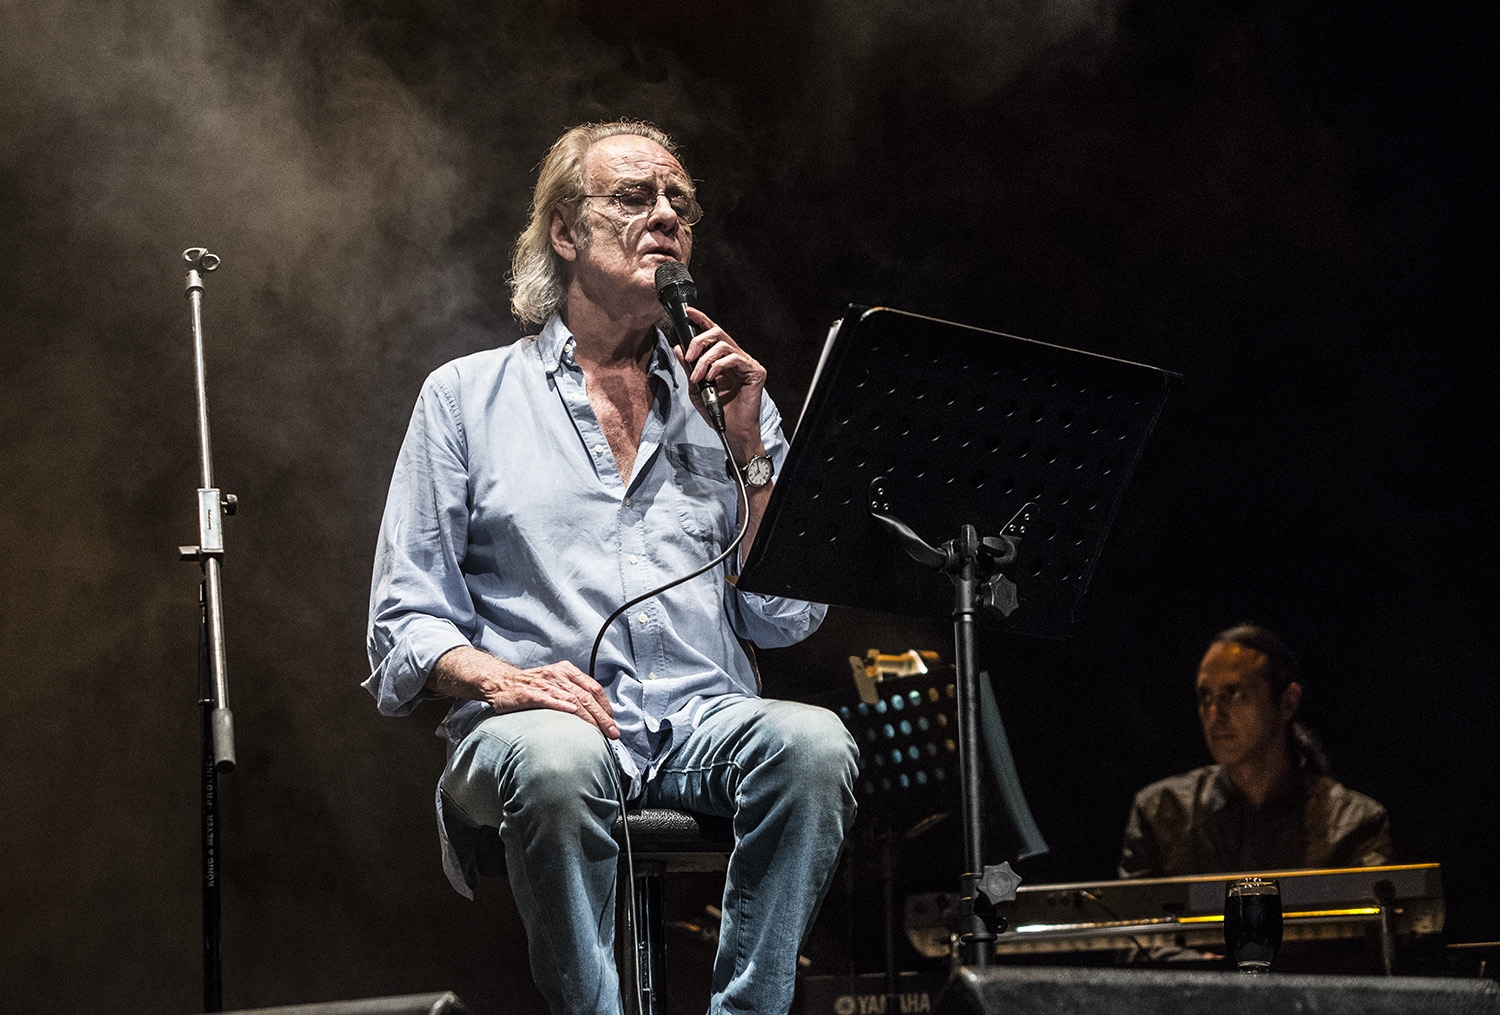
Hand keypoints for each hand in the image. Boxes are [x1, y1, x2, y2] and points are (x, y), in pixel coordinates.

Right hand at [429, 647, 618, 738]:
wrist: (500, 682)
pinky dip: (560, 706)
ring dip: (588, 717)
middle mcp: (558, 676)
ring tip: (599, 731)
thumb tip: (595, 714)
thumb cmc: (531, 686)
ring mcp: (543, 684)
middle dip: (602, 716)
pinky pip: (547, 699)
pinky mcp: (528, 693)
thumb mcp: (555, 684)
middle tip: (613, 733)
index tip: (613, 723)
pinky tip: (571, 714)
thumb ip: (573, 693)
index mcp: (567, 672)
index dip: (606, 706)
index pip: (593, 688)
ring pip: (571, 699)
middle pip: (586, 696)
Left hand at [675, 307, 766, 460]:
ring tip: (698, 376)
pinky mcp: (755, 372)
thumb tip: (679, 348)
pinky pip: (734, 358)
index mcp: (723, 359)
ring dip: (705, 360)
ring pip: (724, 345)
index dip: (702, 320)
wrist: (731, 431)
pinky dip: (718, 366)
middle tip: (689, 357)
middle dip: (699, 341)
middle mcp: (736, 357)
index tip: (689, 312)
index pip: (713, 334)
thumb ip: (688, 367)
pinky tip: (711, 378)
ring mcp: (747, 364)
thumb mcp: (695, 387)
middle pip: (718, 333)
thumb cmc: (717, 411)